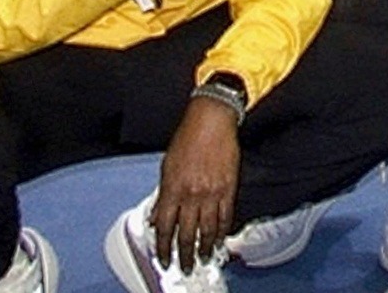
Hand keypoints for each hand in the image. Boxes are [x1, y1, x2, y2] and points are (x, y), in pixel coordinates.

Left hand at [152, 100, 241, 272]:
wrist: (210, 122)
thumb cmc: (187, 139)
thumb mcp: (166, 168)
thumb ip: (163, 196)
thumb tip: (158, 217)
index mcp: (173, 189)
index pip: (166, 228)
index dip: (164, 247)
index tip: (164, 257)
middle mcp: (191, 194)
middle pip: (187, 234)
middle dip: (184, 254)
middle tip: (184, 266)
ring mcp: (212, 193)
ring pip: (208, 230)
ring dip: (204, 248)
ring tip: (203, 258)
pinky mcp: (229, 188)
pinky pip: (226, 216)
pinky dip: (222, 232)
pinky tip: (219, 240)